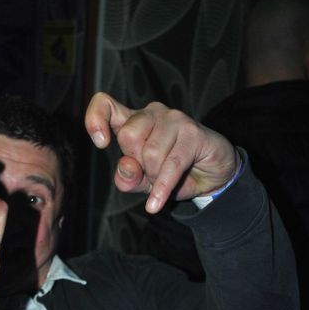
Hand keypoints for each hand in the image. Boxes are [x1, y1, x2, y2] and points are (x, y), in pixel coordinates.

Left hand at [85, 92, 237, 211]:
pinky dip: (161, 189)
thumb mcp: (143, 182)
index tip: (102, 142)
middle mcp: (152, 113)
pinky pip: (170, 165)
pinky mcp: (193, 132)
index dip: (96, 119)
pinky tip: (155, 205)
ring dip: (155, 177)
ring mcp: (174, 119)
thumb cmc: (174, 173)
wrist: (212, 176)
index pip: (105, 104)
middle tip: (151, 171)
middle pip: (128, 136)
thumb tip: (125, 167)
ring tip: (166, 178)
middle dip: (137, 164)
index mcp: (134, 120)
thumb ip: (128, 177)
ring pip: (150, 153)